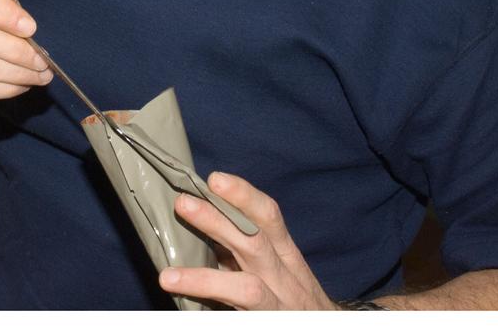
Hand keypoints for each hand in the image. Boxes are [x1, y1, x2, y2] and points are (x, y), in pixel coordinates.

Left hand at [159, 172, 337, 309]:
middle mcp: (286, 278)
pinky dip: (211, 303)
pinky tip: (181, 296)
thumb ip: (242, 253)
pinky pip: (243, 314)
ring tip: (168, 273)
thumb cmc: (293, 302)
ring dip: (206, 278)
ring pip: (248, 286)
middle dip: (219, 221)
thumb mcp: (276, 273)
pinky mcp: (271, 325)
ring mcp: (280, 305)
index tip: (215, 179)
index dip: (244, 196)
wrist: (329, 334)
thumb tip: (201, 228)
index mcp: (286, 256)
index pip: (268, 217)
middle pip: (256, 242)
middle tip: (183, 203)